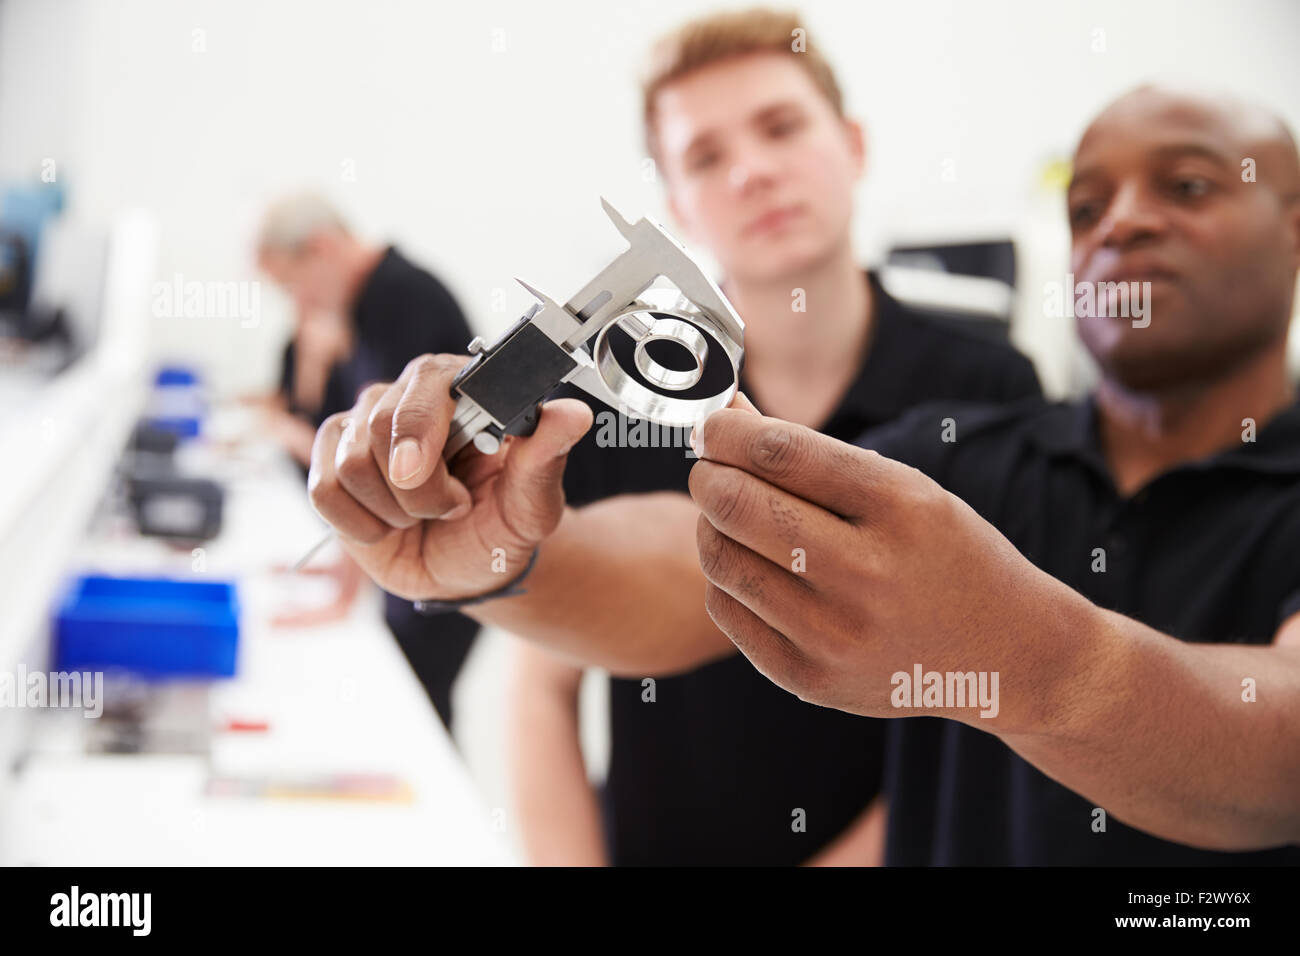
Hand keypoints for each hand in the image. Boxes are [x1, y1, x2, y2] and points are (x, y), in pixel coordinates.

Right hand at [307, 354, 592, 600]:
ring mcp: (362, 426)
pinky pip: (324, 491)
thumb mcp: (533, 501)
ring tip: (423, 516)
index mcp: (460, 387)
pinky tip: (389, 526)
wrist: (473, 565)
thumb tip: (574, 414)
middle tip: (452, 507)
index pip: (424, 381)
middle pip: (380, 430)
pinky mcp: (331, 462)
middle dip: (418, 491)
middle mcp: (406, 396)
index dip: (419, 429)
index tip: (423, 475)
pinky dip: (361, 523)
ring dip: (393, 510)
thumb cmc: (503, 523)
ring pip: (350, 465)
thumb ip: (546, 455)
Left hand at [687, 403, 1095, 732]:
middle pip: (738, 505)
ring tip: (729, 516)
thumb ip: (813, 455)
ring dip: (711, 525)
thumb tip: (726, 413)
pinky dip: (725, 578)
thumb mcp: (904, 489)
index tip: (714, 423)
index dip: (728, 429)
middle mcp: (869, 573)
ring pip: (721, 559)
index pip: (780, 453)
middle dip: (709, 474)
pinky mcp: (810, 678)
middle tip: (710, 467)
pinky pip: (727, 609)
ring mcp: (837, 634)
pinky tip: (750, 566)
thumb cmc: (944, 553)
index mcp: (901, 509)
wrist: (1006, 653)